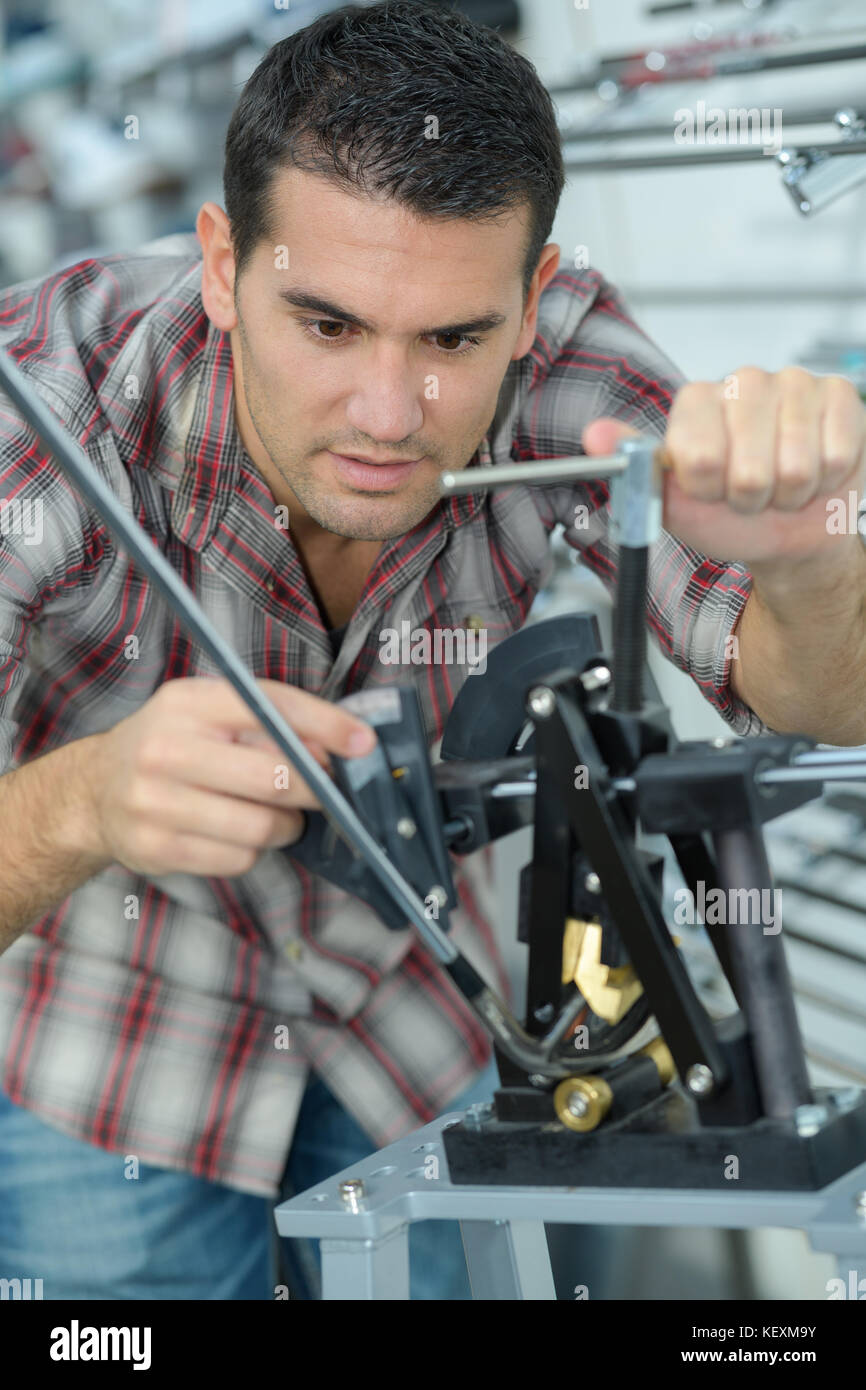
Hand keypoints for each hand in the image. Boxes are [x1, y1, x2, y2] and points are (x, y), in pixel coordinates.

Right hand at [82, 677, 376, 877]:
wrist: (95, 790)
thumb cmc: (174, 745)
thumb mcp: (211, 712)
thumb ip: (271, 720)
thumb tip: (341, 745)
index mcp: (188, 702)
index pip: (271, 708)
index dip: (327, 727)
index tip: (364, 744)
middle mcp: (165, 748)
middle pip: (275, 777)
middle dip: (315, 790)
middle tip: (324, 792)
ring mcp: (154, 802)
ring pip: (260, 827)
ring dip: (285, 826)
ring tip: (277, 816)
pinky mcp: (154, 849)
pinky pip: (237, 860)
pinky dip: (253, 852)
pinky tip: (238, 835)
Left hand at [582, 367, 865, 567]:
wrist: (786, 530)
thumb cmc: (727, 513)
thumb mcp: (671, 500)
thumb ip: (635, 464)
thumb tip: (594, 436)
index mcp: (696, 400)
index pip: (697, 457)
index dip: (708, 489)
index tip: (710, 491)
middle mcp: (743, 381)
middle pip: (748, 467)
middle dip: (750, 497)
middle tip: (749, 494)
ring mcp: (794, 383)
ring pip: (794, 466)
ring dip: (789, 493)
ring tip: (781, 487)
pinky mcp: (838, 394)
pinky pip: (835, 455)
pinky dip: (826, 479)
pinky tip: (815, 471)